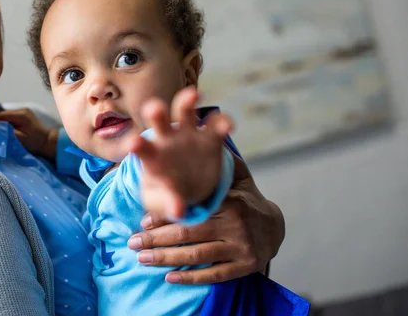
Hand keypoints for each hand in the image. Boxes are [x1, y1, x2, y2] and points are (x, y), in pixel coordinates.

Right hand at [0, 108, 58, 159]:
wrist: (47, 141)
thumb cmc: (34, 142)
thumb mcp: (19, 138)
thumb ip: (7, 132)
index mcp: (21, 115)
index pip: (1, 115)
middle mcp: (22, 110)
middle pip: (3, 114)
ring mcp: (23, 111)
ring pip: (6, 115)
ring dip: (2, 123)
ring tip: (0, 131)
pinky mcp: (24, 114)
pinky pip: (11, 117)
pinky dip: (7, 122)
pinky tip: (6, 129)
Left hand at [127, 151, 284, 284]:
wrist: (276, 227)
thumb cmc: (246, 196)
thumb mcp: (238, 175)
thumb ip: (218, 160)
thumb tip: (201, 130)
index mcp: (230, 202)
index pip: (191, 210)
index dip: (164, 217)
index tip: (142, 222)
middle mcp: (235, 226)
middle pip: (188, 236)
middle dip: (156, 240)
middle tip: (132, 243)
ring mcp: (241, 249)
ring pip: (196, 257)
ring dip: (166, 259)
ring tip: (142, 259)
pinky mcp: (244, 267)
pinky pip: (213, 275)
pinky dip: (190, 278)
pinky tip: (169, 277)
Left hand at [128, 86, 232, 219]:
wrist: (189, 188)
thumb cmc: (167, 194)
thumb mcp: (162, 203)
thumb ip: (168, 204)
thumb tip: (180, 211)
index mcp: (152, 156)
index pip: (142, 149)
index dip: (138, 145)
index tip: (133, 144)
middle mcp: (168, 139)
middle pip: (159, 119)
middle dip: (156, 112)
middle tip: (155, 109)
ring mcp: (189, 135)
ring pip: (186, 111)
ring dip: (187, 101)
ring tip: (193, 95)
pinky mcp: (211, 138)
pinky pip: (217, 124)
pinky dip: (222, 121)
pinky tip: (228, 127)